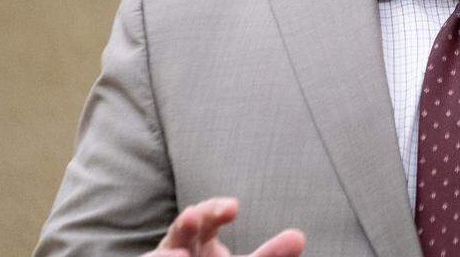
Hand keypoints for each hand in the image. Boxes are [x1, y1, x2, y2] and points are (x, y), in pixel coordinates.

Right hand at [143, 197, 305, 256]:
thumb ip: (268, 255)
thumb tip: (298, 237)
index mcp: (200, 239)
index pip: (207, 217)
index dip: (216, 210)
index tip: (232, 207)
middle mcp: (179, 247)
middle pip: (182, 229)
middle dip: (189, 221)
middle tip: (193, 216)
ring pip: (161, 254)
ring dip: (165, 254)